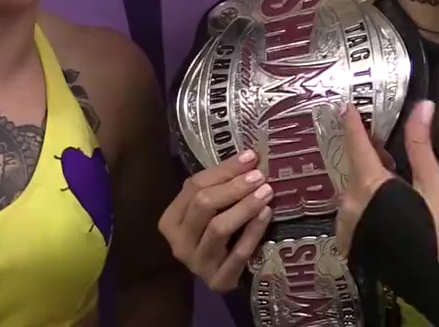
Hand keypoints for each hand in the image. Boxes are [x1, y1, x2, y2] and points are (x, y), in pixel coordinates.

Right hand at [158, 150, 274, 290]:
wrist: (226, 276)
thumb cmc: (218, 233)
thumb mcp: (211, 209)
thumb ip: (221, 186)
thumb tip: (249, 158)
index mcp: (171, 220)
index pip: (194, 186)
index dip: (224, 170)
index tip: (251, 157)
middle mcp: (179, 243)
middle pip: (203, 205)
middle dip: (234, 187)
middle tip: (260, 176)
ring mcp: (197, 264)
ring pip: (218, 228)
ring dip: (244, 207)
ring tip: (267, 192)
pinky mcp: (218, 281)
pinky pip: (237, 253)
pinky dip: (253, 231)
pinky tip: (266, 214)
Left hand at [334, 100, 438, 261]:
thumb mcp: (435, 186)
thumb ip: (421, 144)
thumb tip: (423, 105)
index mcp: (368, 186)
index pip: (356, 145)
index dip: (352, 123)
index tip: (346, 105)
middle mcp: (350, 205)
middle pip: (355, 169)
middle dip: (368, 154)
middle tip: (387, 143)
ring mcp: (348, 228)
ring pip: (353, 192)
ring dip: (367, 180)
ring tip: (392, 174)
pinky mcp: (353, 245)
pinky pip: (354, 213)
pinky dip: (365, 202)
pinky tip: (386, 203)